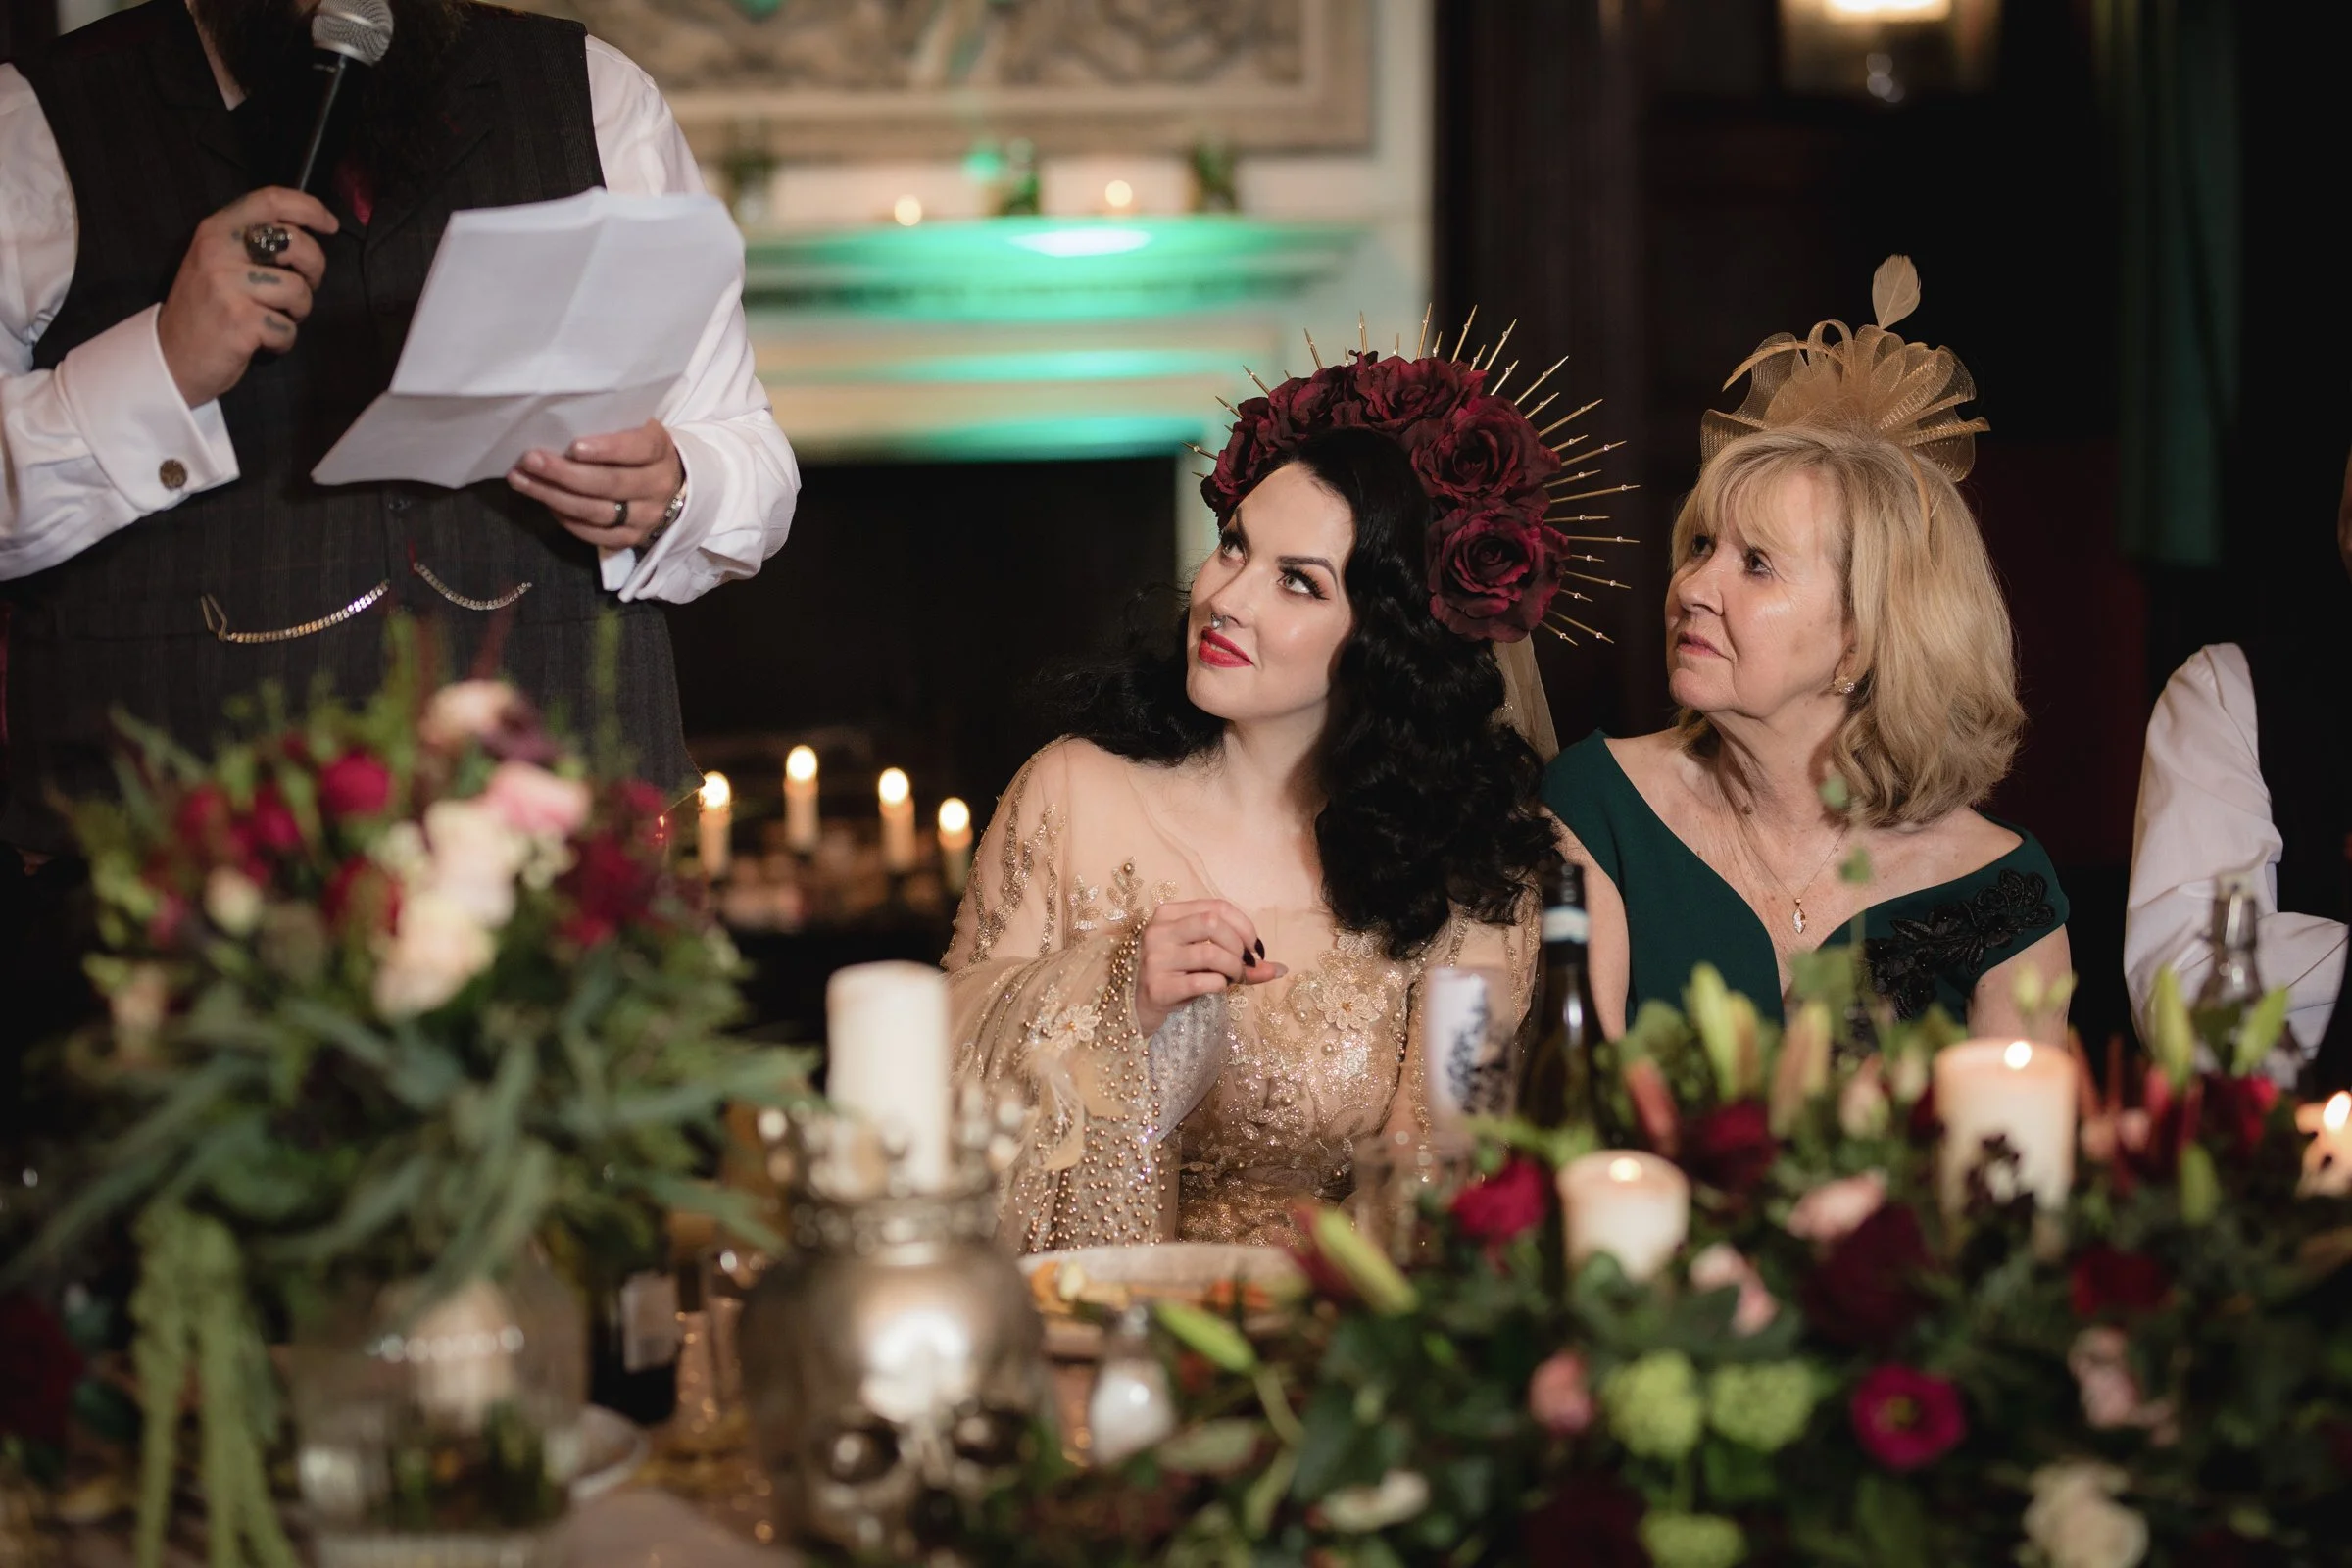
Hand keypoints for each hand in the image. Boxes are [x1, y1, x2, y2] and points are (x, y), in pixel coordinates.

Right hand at [155, 187, 336, 406]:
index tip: (331, 225)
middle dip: (315, 268)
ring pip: (297, 289)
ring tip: (274, 319)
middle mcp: (219, 250)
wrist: (172, 356)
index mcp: (216, 229)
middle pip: (295, 243)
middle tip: (303, 287)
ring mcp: (227, 285)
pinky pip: (288, 327)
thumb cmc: (206, 309)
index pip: (270, 201)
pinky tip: (263, 341)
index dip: (309, 208)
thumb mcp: (218, 262)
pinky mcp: (240, 320)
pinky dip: (284, 340)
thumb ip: (252, 242)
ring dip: (298, 312)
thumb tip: (305, 233)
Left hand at [507, 420, 684, 550]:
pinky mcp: (632, 539)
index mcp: (660, 450)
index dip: (607, 449)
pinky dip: (567, 520)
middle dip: (566, 473)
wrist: (668, 485)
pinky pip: (596, 535)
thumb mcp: (634, 429)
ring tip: (523, 481)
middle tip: (530, 460)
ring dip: (555, 497)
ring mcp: (647, 516)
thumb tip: (555, 427)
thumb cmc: (637, 450)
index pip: (638, 449)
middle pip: (611, 483)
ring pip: (598, 511)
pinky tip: (545, 502)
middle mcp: (658, 486)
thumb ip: (608, 428)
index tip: (573, 446)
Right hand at [1134, 898, 1284, 1037]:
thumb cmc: (1175, 975)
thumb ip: (1238, 958)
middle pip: (1213, 924)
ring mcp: (1156, 958)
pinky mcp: (1158, 987)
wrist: (1137, 1006)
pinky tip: (1218, 988)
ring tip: (1233, 978)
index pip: (1217, 907)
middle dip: (1239, 945)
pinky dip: (1220, 985)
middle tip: (1245, 964)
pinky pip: (1204, 981)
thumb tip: (1281, 969)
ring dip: (1233, 968)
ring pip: (1211, 953)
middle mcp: (1158, 931)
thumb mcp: (1203, 958)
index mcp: (1169, 914)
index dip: (1245, 925)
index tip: (1256, 948)